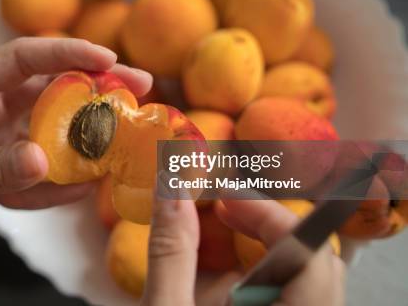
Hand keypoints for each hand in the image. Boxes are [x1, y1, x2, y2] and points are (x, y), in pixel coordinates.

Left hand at [0, 38, 151, 249]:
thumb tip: (43, 159)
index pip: (21, 60)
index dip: (65, 53)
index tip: (107, 60)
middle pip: (48, 88)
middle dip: (94, 85)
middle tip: (138, 88)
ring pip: (50, 127)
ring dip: (87, 132)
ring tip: (126, 138)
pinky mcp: (0, 166)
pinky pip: (39, 169)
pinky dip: (63, 177)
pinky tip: (89, 184)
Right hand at [141, 199, 344, 305]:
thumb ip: (170, 253)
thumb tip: (172, 192)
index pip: (309, 255)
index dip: (270, 215)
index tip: (223, 202)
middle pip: (317, 262)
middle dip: (268, 226)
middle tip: (221, 213)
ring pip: (311, 279)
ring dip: (267, 248)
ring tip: (220, 241)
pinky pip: (297, 296)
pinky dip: (264, 274)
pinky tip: (225, 281)